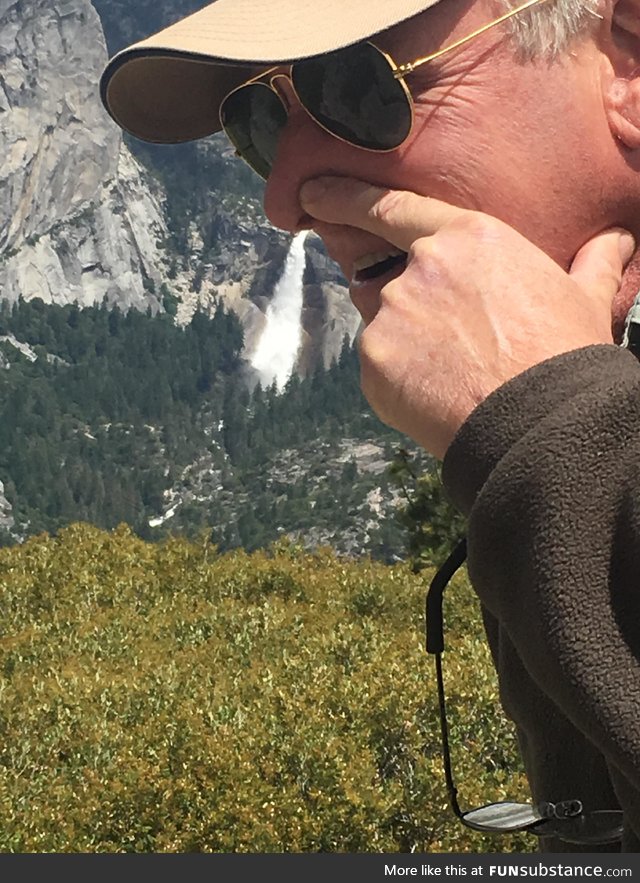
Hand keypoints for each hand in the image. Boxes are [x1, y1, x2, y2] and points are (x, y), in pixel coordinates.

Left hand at [300, 177, 634, 458]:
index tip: (312, 194)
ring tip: (455, 374)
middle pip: (388, 280)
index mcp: (467, 238)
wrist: (541, 423)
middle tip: (447, 344)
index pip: (391, 209)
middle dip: (408, 308)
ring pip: (383, 325)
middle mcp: (419, 268)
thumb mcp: (585, 298)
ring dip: (407, 344)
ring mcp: (391, 316)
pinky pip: (378, 367)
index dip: (345, 197)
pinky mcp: (374, 364)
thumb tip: (618, 239)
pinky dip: (399, 380)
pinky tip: (437, 395)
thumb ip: (592, 262)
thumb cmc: (564, 356)